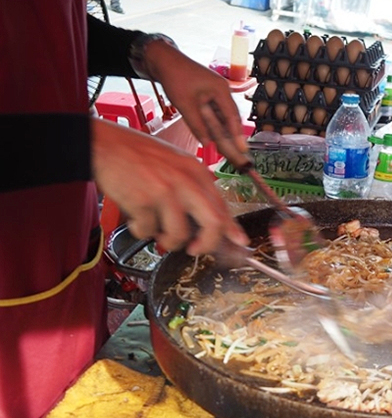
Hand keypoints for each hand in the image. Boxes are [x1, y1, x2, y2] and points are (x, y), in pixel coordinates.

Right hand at [91, 118, 248, 254]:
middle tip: (194, 249)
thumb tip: (207, 219)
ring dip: (166, 240)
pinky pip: (148, 231)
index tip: (240, 243)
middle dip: (206, 244)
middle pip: (212, 223)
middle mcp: (185, 181)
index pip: (222, 205)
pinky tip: (135, 216)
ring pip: (179, 235)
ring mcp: (165, 191)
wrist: (102, 144)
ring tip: (155, 229)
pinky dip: (140, 230)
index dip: (232, 229)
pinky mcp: (143, 201)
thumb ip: (192, 188)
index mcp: (196, 171)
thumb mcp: (175, 164)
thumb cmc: (137, 155)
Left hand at [142, 40, 249, 160]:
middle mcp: (222, 91)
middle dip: (233, 136)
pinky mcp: (208, 95)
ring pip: (222, 117)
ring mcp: (215, 93)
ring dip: (223, 132)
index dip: (238, 135)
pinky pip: (214, 113)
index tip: (242, 150)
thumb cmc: (175, 77)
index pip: (232, 116)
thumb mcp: (185, 104)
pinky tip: (214, 137)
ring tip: (228, 150)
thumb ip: (197, 125)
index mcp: (221, 90)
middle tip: (238, 155)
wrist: (163, 59)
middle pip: (230, 118)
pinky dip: (214, 125)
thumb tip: (207, 143)